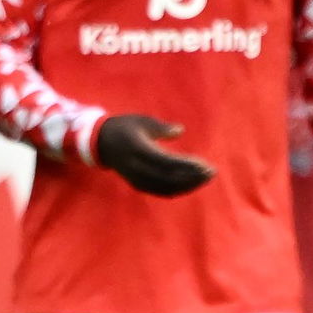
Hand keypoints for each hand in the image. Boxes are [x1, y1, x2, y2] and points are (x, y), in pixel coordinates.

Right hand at [96, 114, 213, 196]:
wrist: (100, 143)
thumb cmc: (124, 127)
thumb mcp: (141, 121)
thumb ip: (160, 127)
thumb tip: (180, 130)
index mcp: (138, 149)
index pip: (167, 163)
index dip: (187, 166)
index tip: (206, 165)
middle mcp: (136, 167)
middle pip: (168, 178)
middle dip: (192, 178)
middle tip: (211, 172)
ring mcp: (135, 178)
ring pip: (165, 188)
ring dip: (187, 186)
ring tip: (204, 179)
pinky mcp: (136, 184)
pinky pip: (159, 191)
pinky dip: (176, 190)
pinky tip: (189, 185)